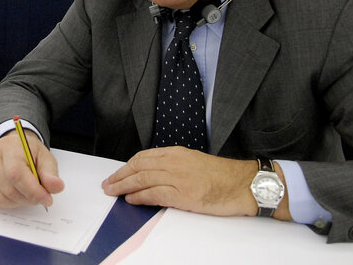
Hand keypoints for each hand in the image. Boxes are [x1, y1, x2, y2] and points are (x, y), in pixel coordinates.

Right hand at [0, 129, 64, 208]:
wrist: (12, 145)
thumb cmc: (28, 152)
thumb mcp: (45, 157)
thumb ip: (50, 173)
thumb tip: (57, 187)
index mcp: (10, 147)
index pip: (16, 174)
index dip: (32, 191)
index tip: (47, 199)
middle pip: (8, 189)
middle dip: (28, 199)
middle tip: (40, 196)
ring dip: (17, 202)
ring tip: (26, 193)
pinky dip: (6, 203)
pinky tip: (14, 193)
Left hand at [102, 147, 287, 217]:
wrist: (244, 184)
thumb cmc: (223, 176)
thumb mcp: (194, 163)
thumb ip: (174, 166)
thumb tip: (154, 175)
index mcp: (176, 153)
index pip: (143, 157)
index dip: (126, 166)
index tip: (117, 174)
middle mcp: (174, 162)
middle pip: (138, 167)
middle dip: (120, 176)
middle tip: (107, 185)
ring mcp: (178, 178)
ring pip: (142, 179)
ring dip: (123, 186)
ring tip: (113, 192)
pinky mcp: (183, 194)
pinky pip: (155, 194)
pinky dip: (139, 196)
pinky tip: (130, 199)